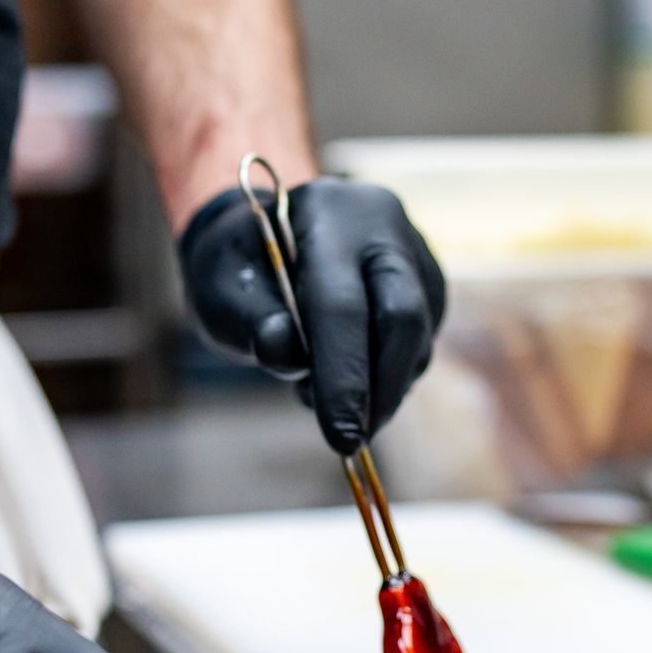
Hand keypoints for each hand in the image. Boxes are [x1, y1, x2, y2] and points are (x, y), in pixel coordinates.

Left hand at [178, 177, 445, 453]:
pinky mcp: (428, 278)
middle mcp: (380, 222)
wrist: (265, 235)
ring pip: (418, 334)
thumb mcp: (223, 291)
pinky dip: (392, 373)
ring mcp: (412, 247)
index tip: (342, 437)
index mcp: (324, 212)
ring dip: (383, 386)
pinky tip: (354, 380)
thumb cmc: (238, 269)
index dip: (343, 375)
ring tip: (332, 399)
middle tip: (354, 440)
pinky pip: (423, 338)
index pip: (342, 304)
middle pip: (402, 316)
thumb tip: (288, 353)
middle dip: (381, 388)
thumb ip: (253, 321)